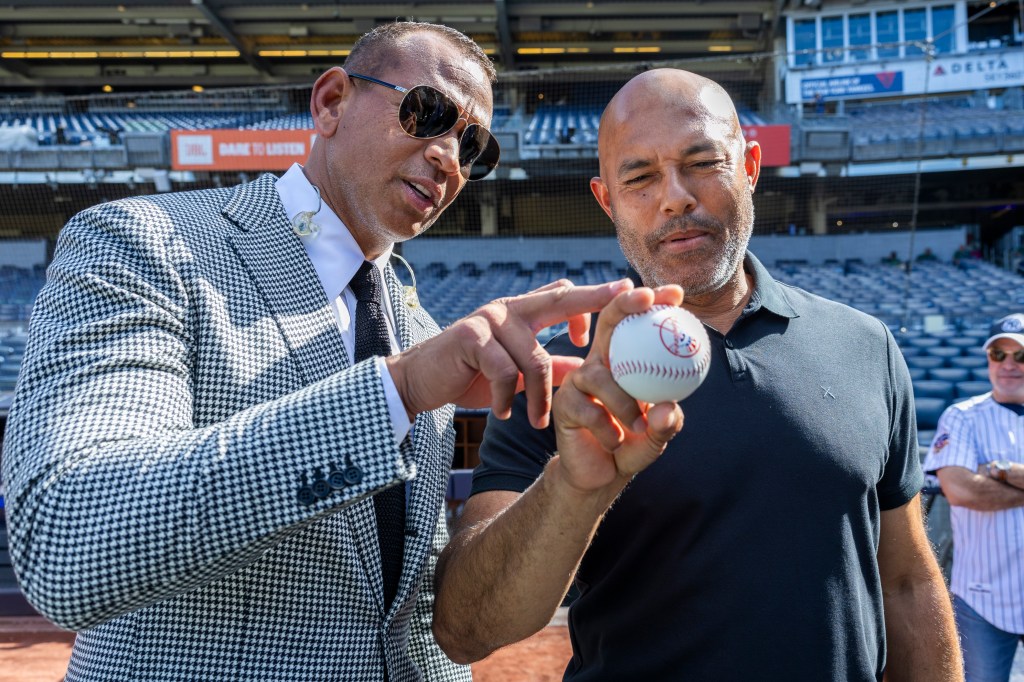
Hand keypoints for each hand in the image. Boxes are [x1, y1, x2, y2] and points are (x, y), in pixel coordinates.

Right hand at [386, 278, 633, 427]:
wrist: (419, 382)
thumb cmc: (471, 376)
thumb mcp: (518, 374)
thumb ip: (552, 369)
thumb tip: (592, 372)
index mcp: (523, 313)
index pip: (564, 295)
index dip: (595, 297)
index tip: (626, 297)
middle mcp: (509, 308)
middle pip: (560, 298)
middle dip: (597, 298)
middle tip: (627, 294)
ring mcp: (489, 318)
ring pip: (535, 357)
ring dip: (540, 397)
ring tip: (537, 423)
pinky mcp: (470, 337)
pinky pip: (504, 371)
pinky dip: (505, 398)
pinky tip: (501, 414)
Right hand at [551, 285, 686, 497]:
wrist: (599, 475)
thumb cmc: (632, 445)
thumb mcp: (658, 434)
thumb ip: (667, 422)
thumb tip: (668, 408)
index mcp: (624, 360)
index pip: (637, 324)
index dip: (653, 303)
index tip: (676, 294)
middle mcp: (599, 363)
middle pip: (608, 323)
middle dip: (625, 304)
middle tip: (647, 298)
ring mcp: (579, 381)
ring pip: (600, 376)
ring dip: (624, 403)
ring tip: (639, 426)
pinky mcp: (564, 403)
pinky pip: (589, 410)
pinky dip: (608, 429)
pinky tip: (614, 441)